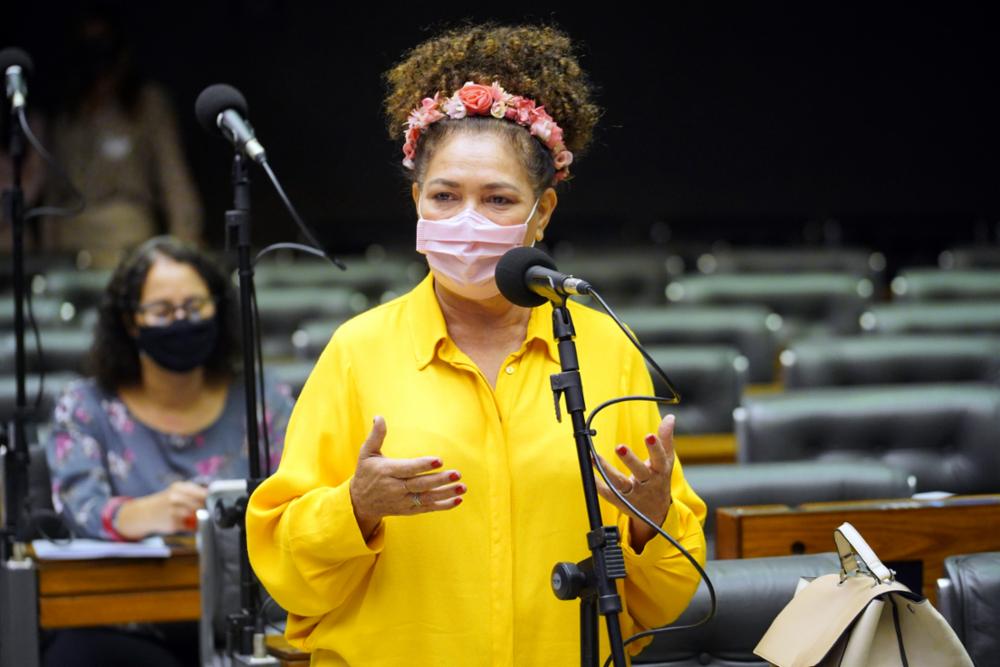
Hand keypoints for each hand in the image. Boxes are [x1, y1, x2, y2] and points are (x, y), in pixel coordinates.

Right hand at [117, 480, 207, 538]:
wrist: (143, 513)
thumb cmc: (165, 502)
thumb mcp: (176, 491)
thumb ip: (194, 493)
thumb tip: (213, 497)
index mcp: (179, 487)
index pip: (203, 492)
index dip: (211, 499)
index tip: (215, 502)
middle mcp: (176, 497)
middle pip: (201, 504)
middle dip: (206, 509)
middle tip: (209, 511)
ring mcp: (174, 511)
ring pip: (196, 515)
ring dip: (201, 518)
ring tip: (198, 518)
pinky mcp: (173, 523)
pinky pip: (190, 526)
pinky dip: (193, 527)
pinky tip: (189, 524)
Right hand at [349, 416, 465, 538]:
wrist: (359, 503)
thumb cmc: (366, 473)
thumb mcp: (366, 454)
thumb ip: (375, 436)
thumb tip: (379, 417)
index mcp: (387, 472)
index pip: (408, 469)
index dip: (423, 465)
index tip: (439, 461)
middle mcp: (395, 488)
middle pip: (420, 484)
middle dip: (439, 480)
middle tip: (457, 474)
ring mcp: (403, 501)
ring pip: (427, 498)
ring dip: (446, 493)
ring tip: (462, 487)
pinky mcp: (409, 510)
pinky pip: (428, 508)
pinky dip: (443, 506)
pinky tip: (458, 500)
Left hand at [593, 414, 675, 550]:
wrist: (655, 511)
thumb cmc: (659, 479)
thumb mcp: (666, 461)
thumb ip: (665, 439)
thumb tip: (670, 417)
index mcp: (660, 472)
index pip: (659, 459)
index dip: (655, 448)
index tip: (649, 435)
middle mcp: (648, 484)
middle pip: (639, 472)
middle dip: (630, 460)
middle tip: (619, 447)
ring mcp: (634, 494)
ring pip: (620, 483)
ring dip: (607, 470)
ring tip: (594, 457)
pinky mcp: (621, 501)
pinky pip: (608, 493)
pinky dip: (598, 484)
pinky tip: (590, 473)